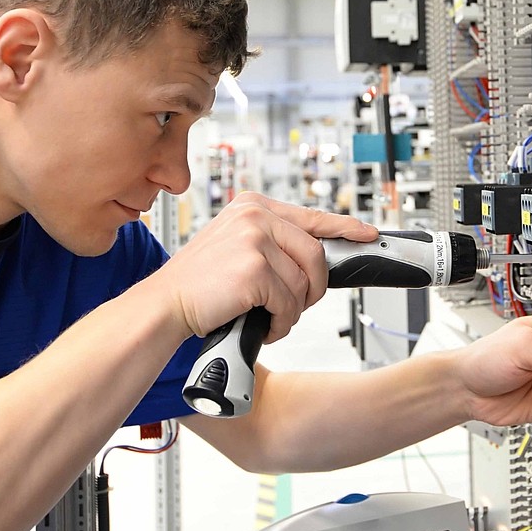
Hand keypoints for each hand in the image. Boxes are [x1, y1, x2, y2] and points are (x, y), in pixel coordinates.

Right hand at [144, 192, 376, 340]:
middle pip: (316, 255)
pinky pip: (289, 304)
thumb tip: (316, 257)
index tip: (367, 235)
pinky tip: (260, 324)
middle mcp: (255, 215)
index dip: (345, 227)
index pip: (312, 215)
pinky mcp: (254, 269)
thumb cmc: (200, 284)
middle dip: (312, 290)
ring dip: (291, 311)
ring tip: (266, 317)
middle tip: (294, 306)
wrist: (165, 305)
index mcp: (253, 206)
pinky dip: (280, 323)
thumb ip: (273, 243)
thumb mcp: (237, 248)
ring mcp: (254, 240)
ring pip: (303, 283)